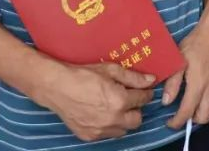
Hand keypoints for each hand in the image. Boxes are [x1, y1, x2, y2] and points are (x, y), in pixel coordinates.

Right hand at [38, 63, 155, 141]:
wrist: (57, 87)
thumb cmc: (83, 75)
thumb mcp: (110, 70)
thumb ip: (133, 77)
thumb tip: (151, 80)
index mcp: (120, 101)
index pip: (143, 100)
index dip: (145, 93)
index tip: (143, 91)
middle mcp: (113, 119)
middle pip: (137, 120)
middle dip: (136, 110)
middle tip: (129, 100)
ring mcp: (100, 130)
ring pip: (123, 130)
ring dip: (123, 120)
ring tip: (115, 108)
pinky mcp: (89, 136)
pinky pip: (107, 135)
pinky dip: (109, 126)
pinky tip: (102, 114)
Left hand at [164, 10, 208, 127]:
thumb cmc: (196, 43)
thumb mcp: (179, 60)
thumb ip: (172, 82)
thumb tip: (166, 101)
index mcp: (198, 84)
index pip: (187, 112)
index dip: (177, 122)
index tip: (169, 123)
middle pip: (203, 118)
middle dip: (190, 121)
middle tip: (180, 115)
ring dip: (202, 115)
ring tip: (192, 109)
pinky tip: (204, 101)